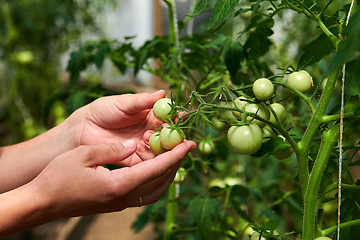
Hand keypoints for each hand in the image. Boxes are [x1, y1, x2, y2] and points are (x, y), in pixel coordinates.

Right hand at [30, 139, 195, 218]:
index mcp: (119, 185)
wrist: (42, 203)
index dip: (175, 155)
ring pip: (154, 191)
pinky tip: (153, 169)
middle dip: (176, 164)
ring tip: (174, 157)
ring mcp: (119, 203)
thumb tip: (132, 145)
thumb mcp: (84, 155)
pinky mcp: (114, 203)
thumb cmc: (58, 177)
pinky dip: (155, 180)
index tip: (189, 143)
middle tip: (186, 147)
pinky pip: (144, 193)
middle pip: (161, 182)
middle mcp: (123, 197)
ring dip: (168, 174)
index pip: (156, 169)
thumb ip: (113, 150)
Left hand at [67, 90, 167, 165]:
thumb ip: (143, 100)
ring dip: (164, 147)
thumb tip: (163, 93)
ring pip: (162, 150)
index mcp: (150, 115)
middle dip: (174, 135)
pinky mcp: (135, 160)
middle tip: (175, 134)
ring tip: (154, 138)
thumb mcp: (124, 103)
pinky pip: (149, 162)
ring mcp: (144, 147)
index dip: (176, 118)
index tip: (181, 117)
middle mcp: (150, 132)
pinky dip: (152, 158)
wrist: (82, 129)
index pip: (169, 117)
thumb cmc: (102, 111)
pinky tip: (146, 150)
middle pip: (169, 136)